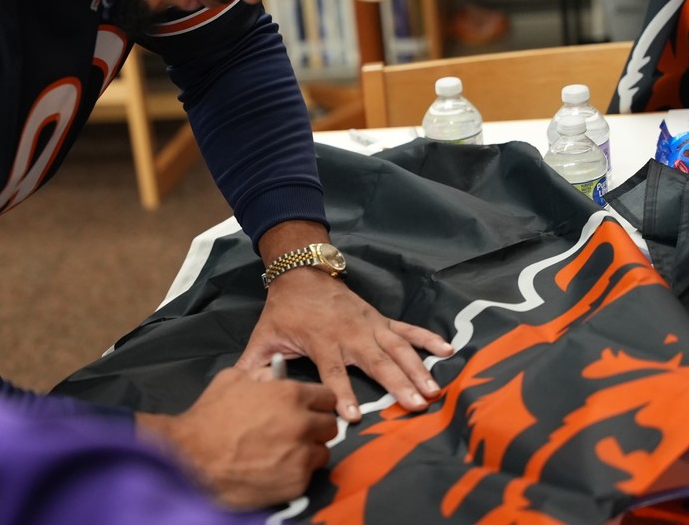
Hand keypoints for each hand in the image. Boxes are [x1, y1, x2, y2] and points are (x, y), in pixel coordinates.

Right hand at [136, 366, 336, 509]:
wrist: (191, 458)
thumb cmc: (208, 419)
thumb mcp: (233, 379)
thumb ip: (262, 375)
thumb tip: (274, 377)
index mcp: (290, 394)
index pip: (327, 396)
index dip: (318, 402)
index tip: (312, 407)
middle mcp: (301, 423)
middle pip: (329, 425)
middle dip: (316, 426)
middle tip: (299, 429)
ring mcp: (300, 455)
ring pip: (322, 451)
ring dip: (308, 450)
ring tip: (285, 450)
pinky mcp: (295, 482)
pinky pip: (307, 474)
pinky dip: (295, 471)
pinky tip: (274, 467)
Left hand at [238, 268, 453, 421]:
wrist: (301, 272)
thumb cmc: (283, 310)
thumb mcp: (264, 336)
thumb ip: (253, 365)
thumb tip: (240, 390)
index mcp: (321, 340)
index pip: (332, 371)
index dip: (342, 393)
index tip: (353, 416)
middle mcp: (349, 333)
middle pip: (375, 361)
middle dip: (396, 382)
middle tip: (415, 404)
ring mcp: (369, 324)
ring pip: (397, 347)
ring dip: (417, 367)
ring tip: (434, 389)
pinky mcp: (379, 318)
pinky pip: (407, 328)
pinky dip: (427, 338)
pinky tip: (447, 350)